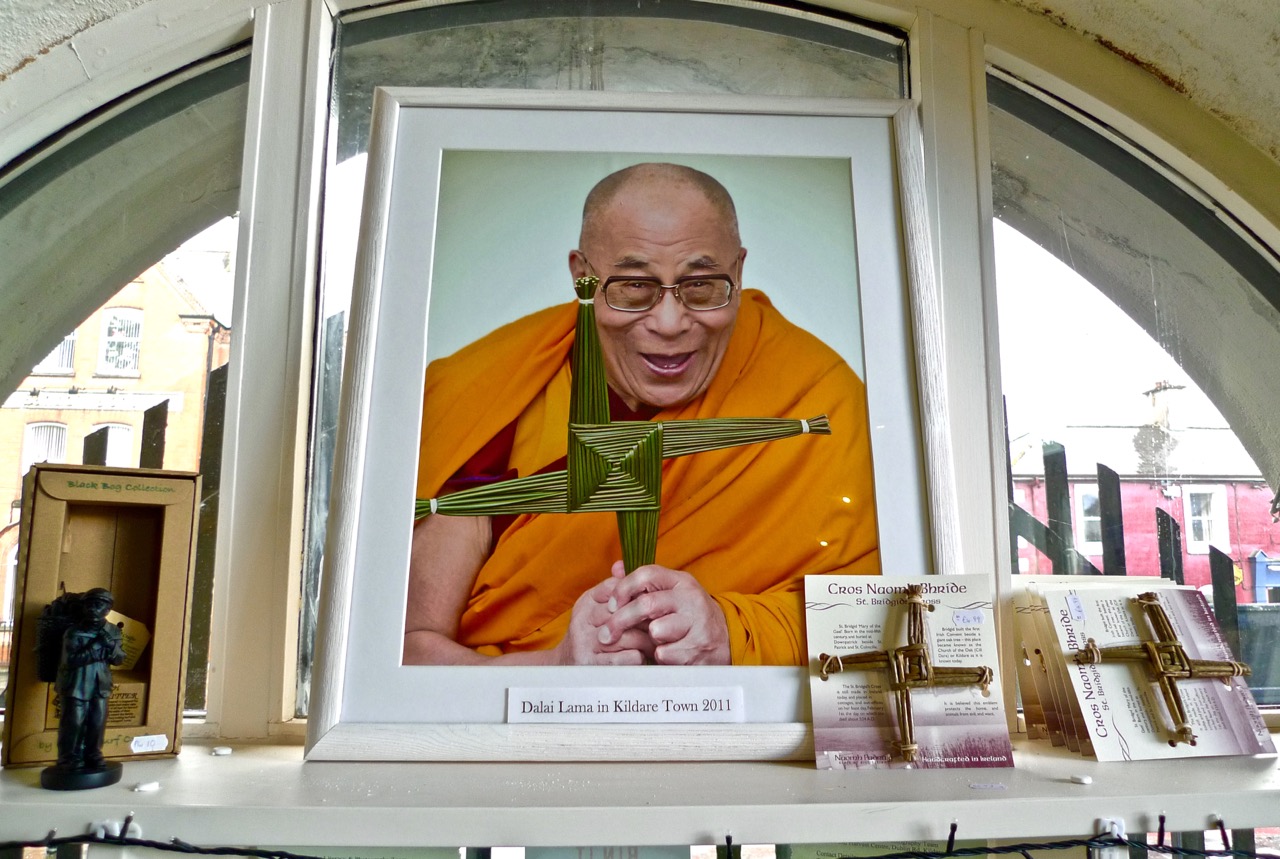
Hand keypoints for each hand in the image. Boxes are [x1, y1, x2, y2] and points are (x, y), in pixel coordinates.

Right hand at [554, 567, 652, 665]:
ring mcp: (586, 644)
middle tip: (664, 621)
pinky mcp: (594, 666)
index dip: (638, 596)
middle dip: (647, 617)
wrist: (566, 666)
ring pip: (629, 635)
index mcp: (586, 602)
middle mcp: (583, 621)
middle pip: (624, 612)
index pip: (616, 589)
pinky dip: (641, 657)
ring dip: (648, 639)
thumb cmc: (591, 633)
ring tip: (657, 641)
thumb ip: (612, 588)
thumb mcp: (596, 607)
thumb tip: (621, 564)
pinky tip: (644, 657)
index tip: (654, 602)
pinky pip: (628, 657)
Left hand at [598, 561, 730, 664]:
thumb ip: (643, 583)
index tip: (612, 605)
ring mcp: (697, 622)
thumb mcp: (671, 593)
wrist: (726, 640)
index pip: (646, 574)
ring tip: (658, 640)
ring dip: (650, 639)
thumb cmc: (689, 616)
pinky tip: (670, 652)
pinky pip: (664, 653)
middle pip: (646, 604)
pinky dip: (661, 656)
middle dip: (621, 621)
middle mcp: (690, 598)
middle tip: (606, 635)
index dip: (623, 588)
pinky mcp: (698, 647)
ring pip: (656, 630)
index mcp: (681, 581)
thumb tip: (616, 567)